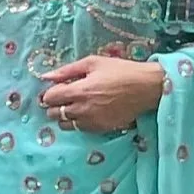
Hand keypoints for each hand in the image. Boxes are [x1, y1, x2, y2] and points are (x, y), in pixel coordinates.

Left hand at [40, 54, 167, 134]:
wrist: (148, 88)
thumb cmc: (121, 71)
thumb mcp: (93, 63)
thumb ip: (67, 70)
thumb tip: (46, 77)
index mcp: (78, 91)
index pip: (49, 98)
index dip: (50, 93)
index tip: (57, 89)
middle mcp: (82, 109)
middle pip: (53, 113)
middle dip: (55, 105)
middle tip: (65, 98)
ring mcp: (92, 121)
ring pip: (65, 124)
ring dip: (65, 116)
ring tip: (75, 106)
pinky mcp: (102, 129)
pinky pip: (80, 129)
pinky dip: (78, 122)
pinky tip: (87, 113)